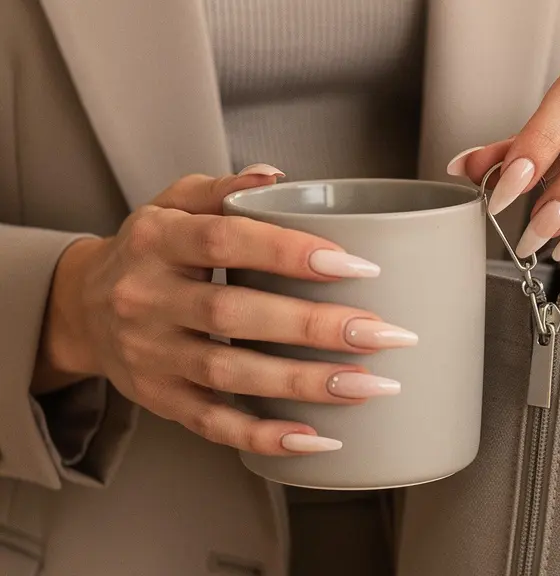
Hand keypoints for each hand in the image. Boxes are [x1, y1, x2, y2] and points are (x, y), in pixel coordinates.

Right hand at [40, 164, 415, 455]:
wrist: (80, 307)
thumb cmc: (149, 251)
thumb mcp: (172, 203)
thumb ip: (223, 190)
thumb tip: (277, 178)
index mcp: (158, 240)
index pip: (225, 241)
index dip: (290, 253)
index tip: (356, 266)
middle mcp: (147, 298)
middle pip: (234, 314)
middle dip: (313, 326)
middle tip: (381, 333)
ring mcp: (150, 354)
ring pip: (228, 373)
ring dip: (303, 383)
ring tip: (367, 385)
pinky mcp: (158, 398)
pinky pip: (211, 423)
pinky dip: (264, 435)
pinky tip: (315, 438)